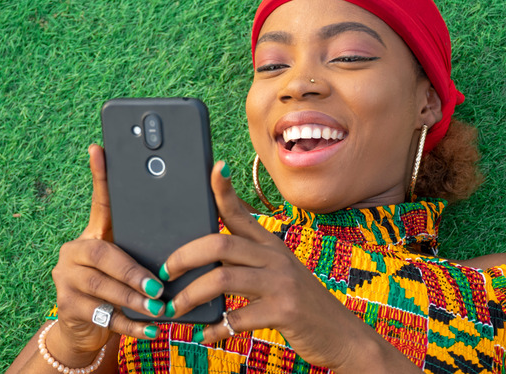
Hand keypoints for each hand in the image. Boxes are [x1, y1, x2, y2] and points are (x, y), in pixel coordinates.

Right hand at [49, 144, 164, 356]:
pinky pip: (104, 317)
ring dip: (134, 300)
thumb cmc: (117, 285)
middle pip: (102, 254)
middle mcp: (73, 252)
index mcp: (92, 233)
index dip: (100, 176)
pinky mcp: (66, 308)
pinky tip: (153, 329)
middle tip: (158, 285)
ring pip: (102, 288)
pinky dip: (132, 325)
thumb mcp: (129, 259)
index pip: (99, 202)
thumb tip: (182, 217)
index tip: (100, 148)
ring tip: (159, 307)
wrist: (86, 326)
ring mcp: (66, 280)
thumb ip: (146, 241)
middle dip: (132, 271)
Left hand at [159, 161, 383, 370]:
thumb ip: (246, 263)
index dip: (224, 190)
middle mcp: (276, 257)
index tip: (214, 169)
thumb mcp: (278, 274)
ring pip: (223, 277)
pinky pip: (238, 318)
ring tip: (174, 310)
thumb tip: (201, 260)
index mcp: (271, 245)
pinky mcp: (285, 311)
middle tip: (164, 274)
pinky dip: (214, 329)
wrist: (341, 334)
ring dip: (190, 295)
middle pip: (220, 243)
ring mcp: (282, 283)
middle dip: (183, 257)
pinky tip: (204, 335)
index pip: (241, 211)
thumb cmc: (300, 305)